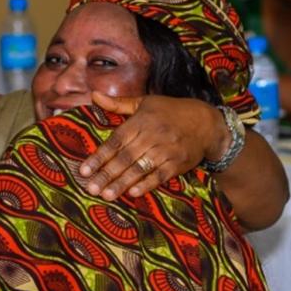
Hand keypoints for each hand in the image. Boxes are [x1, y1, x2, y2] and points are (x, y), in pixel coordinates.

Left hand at [81, 92, 221, 199]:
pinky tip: (133, 193)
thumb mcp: (145, 103)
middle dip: (106, 174)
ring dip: (122, 183)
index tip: (84, 170)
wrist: (206, 123)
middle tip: (90, 188)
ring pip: (140, 169)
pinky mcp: (178, 163)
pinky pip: (160, 176)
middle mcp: (152, 136)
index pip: (115, 141)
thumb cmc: (170, 111)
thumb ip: (118, 104)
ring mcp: (166, 151)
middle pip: (125, 158)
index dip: (99, 156)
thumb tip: (93, 95)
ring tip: (106, 195)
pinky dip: (147, 184)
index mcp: (140, 121)